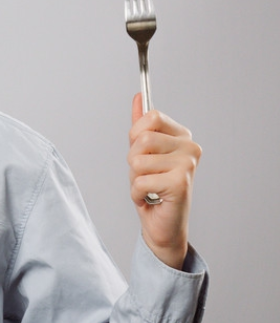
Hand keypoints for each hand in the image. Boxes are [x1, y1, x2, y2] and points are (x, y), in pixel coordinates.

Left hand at [128, 94, 201, 268]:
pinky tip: (151, 198)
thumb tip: (138, 97)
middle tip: (145, 174)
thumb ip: (140, 125)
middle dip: (133, 160)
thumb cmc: (153, 187)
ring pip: (138, 160)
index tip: (142, 151)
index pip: (151, 117)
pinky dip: (137, 193)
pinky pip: (140, 180)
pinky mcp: (180, 183)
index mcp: (182, 136)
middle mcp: (190, 147)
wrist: (162, 224)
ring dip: (135, 178)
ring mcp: (187, 165)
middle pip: (141, 139)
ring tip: (149, 186)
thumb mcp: (143, 152)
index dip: (136, 135)